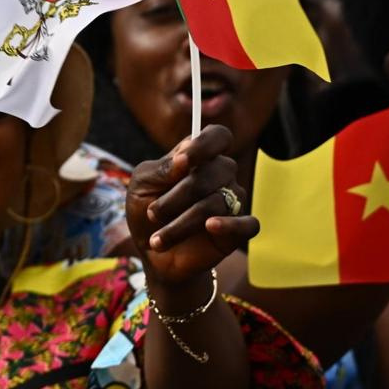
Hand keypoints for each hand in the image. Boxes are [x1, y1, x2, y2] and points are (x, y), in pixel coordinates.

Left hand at [127, 125, 257, 300]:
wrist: (151, 253)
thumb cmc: (146, 212)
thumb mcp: (141, 186)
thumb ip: (161, 169)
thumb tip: (183, 159)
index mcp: (199, 157)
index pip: (218, 136)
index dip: (205, 144)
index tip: (184, 160)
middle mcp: (221, 175)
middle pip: (216, 170)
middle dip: (178, 195)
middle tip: (153, 214)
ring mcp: (232, 200)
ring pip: (219, 202)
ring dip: (182, 222)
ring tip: (158, 238)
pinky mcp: (239, 228)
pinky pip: (247, 223)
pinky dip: (229, 225)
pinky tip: (210, 227)